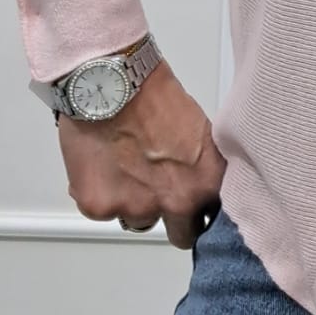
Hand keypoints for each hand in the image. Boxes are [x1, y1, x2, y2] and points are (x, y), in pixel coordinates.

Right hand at [59, 57, 226, 250]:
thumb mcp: (198, 130)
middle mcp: (175, 202)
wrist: (112, 81)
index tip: (198, 210)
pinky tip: (103, 161)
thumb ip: (200, 165)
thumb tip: (198, 178)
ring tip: (127, 163)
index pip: (215, 220)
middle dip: (173, 216)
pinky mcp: (99, 207)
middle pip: (181, 233)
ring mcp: (135, 208)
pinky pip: (104, 210)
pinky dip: (102, 192)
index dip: (204, 212)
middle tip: (159, 188)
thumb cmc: (152, 94)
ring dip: (134, 201)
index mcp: (206, 182)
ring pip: (138, 219)